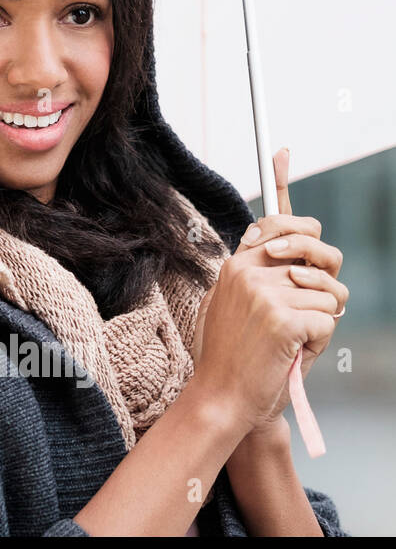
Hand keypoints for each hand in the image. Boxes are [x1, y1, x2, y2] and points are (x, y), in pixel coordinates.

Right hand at [191, 147, 346, 426]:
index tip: (281, 152)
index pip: (270, 222)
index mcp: (235, 265)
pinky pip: (328, 318)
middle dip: (328, 271)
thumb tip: (278, 248)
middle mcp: (248, 270)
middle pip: (315, 248)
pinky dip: (319, 340)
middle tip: (318, 301)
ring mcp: (265, 292)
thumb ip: (255, 276)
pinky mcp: (284, 316)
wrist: (220, 397)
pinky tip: (292, 353)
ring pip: (329, 290)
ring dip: (322, 319)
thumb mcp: (233, 306)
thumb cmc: (233, 358)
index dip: (281, 186)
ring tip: (293, 340)